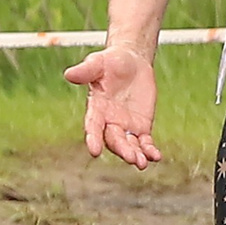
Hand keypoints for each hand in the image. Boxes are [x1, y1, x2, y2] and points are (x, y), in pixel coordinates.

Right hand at [63, 45, 162, 167]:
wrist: (131, 61)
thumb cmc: (110, 62)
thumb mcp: (98, 63)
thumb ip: (85, 70)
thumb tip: (69, 74)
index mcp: (96, 109)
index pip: (93, 126)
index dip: (93, 138)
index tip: (94, 151)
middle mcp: (109, 121)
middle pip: (114, 140)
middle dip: (122, 149)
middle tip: (130, 157)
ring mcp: (126, 126)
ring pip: (129, 145)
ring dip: (135, 155)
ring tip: (141, 163)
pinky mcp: (141, 126)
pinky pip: (145, 142)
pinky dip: (149, 150)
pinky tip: (156, 156)